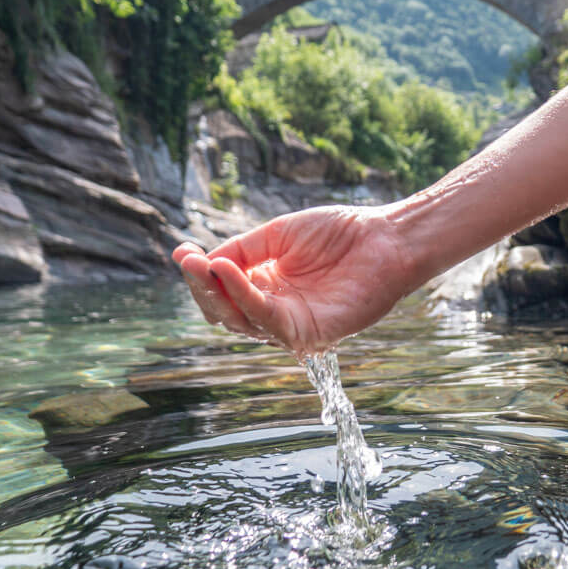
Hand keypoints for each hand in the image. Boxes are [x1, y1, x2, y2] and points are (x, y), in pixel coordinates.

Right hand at [172, 206, 419, 354]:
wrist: (386, 237)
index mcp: (266, 286)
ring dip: (217, 293)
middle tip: (188, 260)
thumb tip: (205, 261)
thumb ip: (243, 250)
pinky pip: (268, 320)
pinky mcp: (310, 334)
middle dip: (202, 287)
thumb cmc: (340, 234)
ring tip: (204, 265)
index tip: (182, 252)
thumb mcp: (278, 235)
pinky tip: (230, 272)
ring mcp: (291, 325)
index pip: (222, 291)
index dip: (200, 274)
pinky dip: (244, 297)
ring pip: (241, 320)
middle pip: (224, 311)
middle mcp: (275, 310)